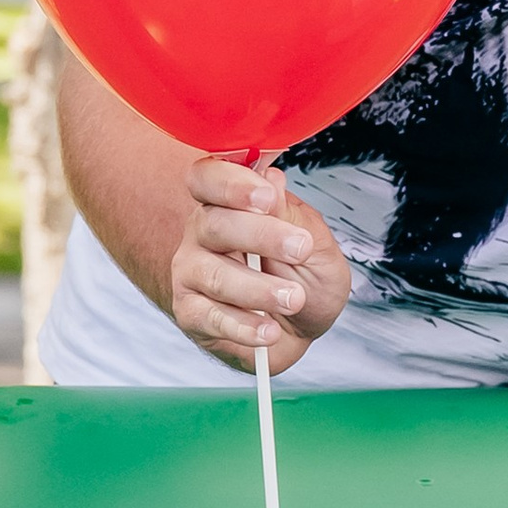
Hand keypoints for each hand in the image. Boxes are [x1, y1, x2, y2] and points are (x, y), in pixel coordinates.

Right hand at [170, 158, 350, 373]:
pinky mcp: (192, 312)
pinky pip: (210, 317)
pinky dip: (244, 326)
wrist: (301, 330)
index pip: (209, 177)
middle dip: (261, 235)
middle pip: (215, 224)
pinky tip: (269, 329)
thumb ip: (291, 215)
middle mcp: (204, 233)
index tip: (267, 196)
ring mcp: (193, 273)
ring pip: (214, 274)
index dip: (232, 183)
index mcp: (229, 204)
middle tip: (299, 249)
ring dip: (259, 288)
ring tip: (294, 299)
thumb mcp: (315, 244)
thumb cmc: (305, 279)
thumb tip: (270, 179)